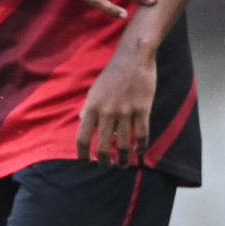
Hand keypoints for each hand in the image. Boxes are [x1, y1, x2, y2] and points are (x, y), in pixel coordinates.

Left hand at [78, 41, 156, 165]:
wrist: (133, 59)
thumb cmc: (112, 75)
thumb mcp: (93, 91)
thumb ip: (88, 109)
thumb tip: (82, 123)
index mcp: (92, 107)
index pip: (82, 137)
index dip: (83, 154)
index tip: (86, 162)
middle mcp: (106, 112)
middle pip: (103, 146)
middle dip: (104, 161)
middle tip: (107, 166)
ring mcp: (125, 112)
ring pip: (124, 145)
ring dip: (124, 159)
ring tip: (124, 164)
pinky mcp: (142, 109)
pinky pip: (142, 135)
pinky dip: (141, 147)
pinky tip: (139, 152)